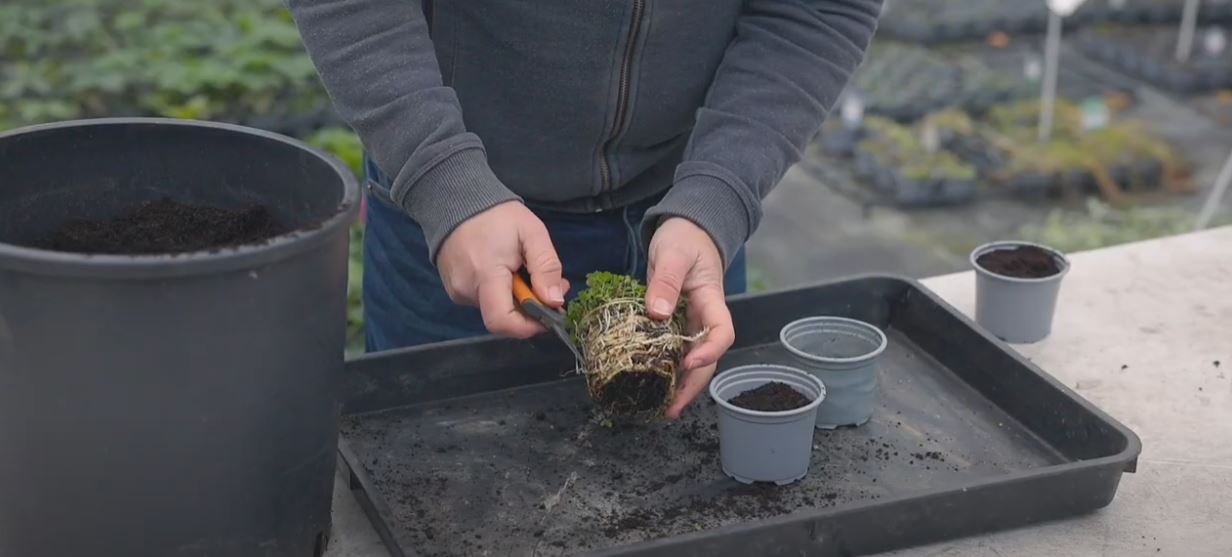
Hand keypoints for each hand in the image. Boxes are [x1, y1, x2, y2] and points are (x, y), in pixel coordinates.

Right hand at [437, 201, 567, 337]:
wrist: (457, 200)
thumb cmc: (497, 215)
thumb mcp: (532, 233)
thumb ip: (546, 267)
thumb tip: (554, 301)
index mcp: (485, 275)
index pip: (502, 322)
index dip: (528, 327)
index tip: (548, 314)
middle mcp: (466, 289)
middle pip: (503, 317)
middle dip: (529, 307)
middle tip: (546, 283)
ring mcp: (457, 291)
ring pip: (495, 309)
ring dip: (516, 298)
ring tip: (524, 269)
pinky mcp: (454, 290)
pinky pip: (483, 300)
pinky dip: (500, 292)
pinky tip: (506, 270)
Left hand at [645, 217, 735, 418]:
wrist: (686, 228)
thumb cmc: (685, 237)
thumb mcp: (673, 253)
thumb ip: (665, 280)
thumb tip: (656, 312)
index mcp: (711, 300)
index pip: (722, 332)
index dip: (710, 352)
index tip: (688, 364)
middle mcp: (703, 317)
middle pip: (707, 357)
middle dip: (693, 385)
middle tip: (671, 407)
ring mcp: (689, 322)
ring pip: (690, 358)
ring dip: (680, 384)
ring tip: (662, 406)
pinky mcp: (673, 323)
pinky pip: (673, 350)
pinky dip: (665, 369)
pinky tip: (653, 385)